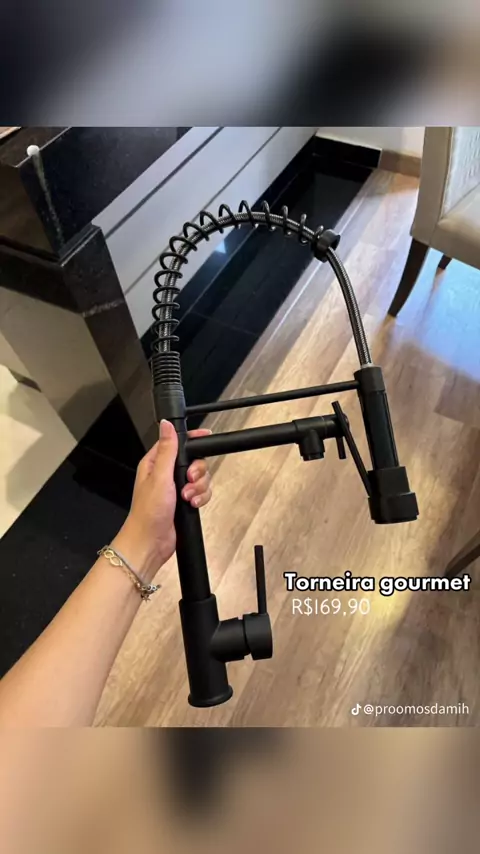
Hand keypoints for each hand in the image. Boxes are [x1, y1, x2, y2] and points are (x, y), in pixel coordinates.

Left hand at [112, 420, 211, 579]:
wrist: (151, 542)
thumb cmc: (147, 513)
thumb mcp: (160, 477)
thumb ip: (168, 450)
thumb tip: (167, 425)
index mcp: (155, 463)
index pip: (177, 442)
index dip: (192, 440)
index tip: (205, 437)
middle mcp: (166, 474)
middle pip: (194, 460)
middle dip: (197, 471)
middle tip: (189, 480)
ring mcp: (176, 488)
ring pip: (199, 477)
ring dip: (198, 487)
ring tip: (187, 497)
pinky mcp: (184, 501)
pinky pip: (201, 492)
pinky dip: (200, 498)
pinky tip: (192, 504)